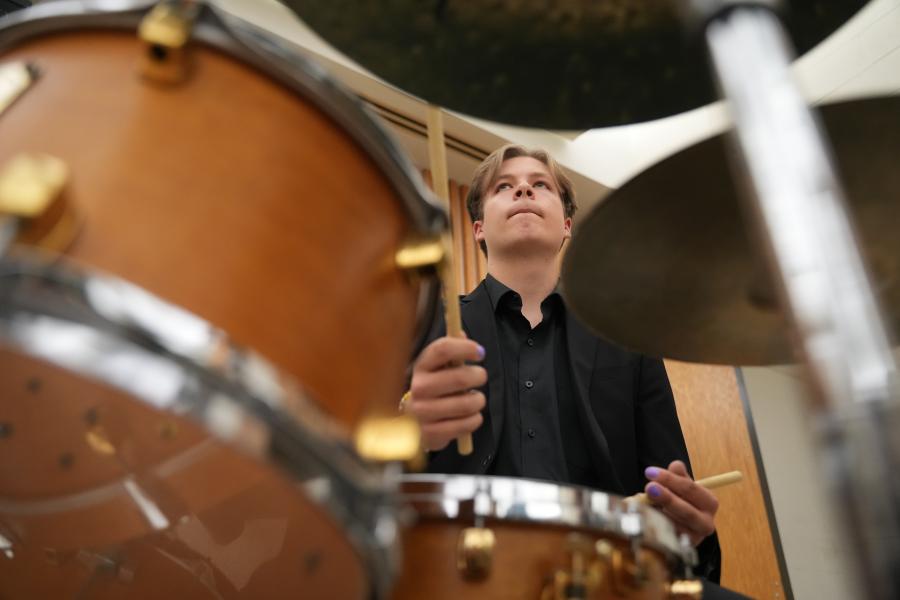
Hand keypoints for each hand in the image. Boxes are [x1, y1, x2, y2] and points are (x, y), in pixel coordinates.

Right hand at [408, 336, 486, 450]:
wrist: (412, 424)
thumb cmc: (433, 389)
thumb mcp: (437, 368)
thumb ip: (449, 351)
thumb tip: (460, 333)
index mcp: (421, 366)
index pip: (442, 349)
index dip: (465, 348)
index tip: (480, 352)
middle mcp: (419, 387)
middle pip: (460, 377)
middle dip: (478, 376)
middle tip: (481, 376)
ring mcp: (423, 412)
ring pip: (467, 403)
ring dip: (478, 400)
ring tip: (475, 399)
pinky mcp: (431, 433)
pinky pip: (467, 424)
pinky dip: (475, 419)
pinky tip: (470, 416)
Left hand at [643, 460, 717, 545]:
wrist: (685, 526)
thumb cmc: (683, 500)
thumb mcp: (683, 486)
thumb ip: (679, 475)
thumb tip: (675, 466)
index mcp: (710, 503)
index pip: (690, 488)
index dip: (669, 479)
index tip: (650, 472)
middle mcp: (707, 523)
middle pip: (686, 511)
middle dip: (666, 498)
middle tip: (649, 487)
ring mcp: (695, 538)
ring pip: (676, 526)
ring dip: (658, 514)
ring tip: (645, 503)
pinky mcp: (682, 548)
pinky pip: (668, 537)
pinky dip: (655, 526)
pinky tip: (645, 516)